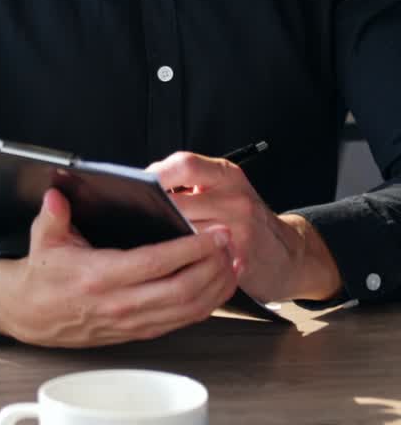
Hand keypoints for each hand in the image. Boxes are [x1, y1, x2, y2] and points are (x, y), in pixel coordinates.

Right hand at [0, 187, 238, 345]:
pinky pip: (183, 320)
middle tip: (230, 242)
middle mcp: (122, 303)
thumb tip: (58, 193)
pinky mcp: (140, 331)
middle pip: (182, 289)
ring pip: (189, 309)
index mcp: (101, 276)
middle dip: (213, 265)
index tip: (211, 233)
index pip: (155, 263)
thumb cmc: (43, 275)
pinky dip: (207, 304)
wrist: (32, 314)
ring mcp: (134, 321)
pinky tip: (218, 286)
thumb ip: (53, 213)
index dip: (189, 249)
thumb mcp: (43, 238)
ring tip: (234, 261)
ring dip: (217, 286)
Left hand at [150, 151, 341, 301]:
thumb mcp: (223, 190)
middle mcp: (236, 198)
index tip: (136, 184)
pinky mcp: (240, 260)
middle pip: (180, 201)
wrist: (290, 254)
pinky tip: (172, 258)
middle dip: (153, 210)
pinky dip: (182, 256)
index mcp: (226, 175)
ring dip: (164, 235)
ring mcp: (240, 230)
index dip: (157, 173)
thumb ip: (189, 184)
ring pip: (185, 231)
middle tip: (135, 216)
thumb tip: (139, 185)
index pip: (185, 164)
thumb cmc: (244, 218)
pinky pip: (199, 257)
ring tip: (149, 236)